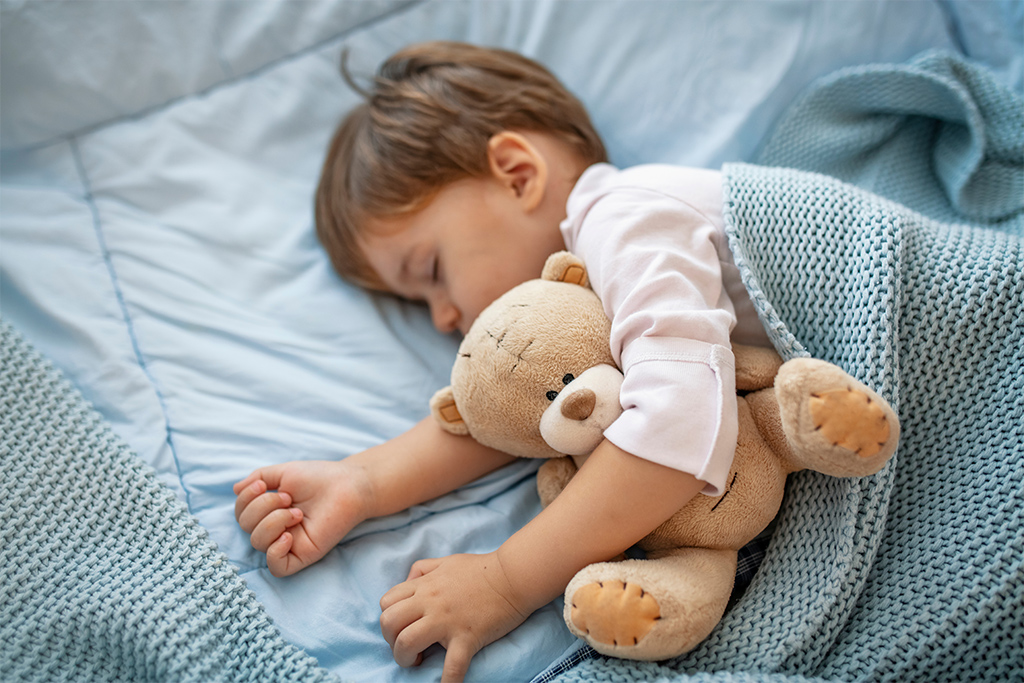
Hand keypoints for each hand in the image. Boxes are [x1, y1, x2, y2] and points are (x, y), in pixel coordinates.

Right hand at [233, 459, 371, 575]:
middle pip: (245, 527)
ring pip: (258, 543)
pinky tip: (289, 535)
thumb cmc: (318, 478)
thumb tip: (235, 489)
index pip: (240, 513)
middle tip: (288, 498)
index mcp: (268, 511)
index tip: (263, 485)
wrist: (347, 485)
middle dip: (262, 507)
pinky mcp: (302, 556)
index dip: (245, 499)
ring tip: (297, 512)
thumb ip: (257, 478)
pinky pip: (276, 567)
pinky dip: (275, 551)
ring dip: (273, 521)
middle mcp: (275, 528)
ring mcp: (288, 543)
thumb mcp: (282, 473)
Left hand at [379, 551, 530, 682]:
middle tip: (407, 647)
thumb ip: (423, 569)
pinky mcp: (467, 637)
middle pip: (389, 623)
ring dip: (405, 658)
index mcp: (425, 586)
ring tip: (418, 661)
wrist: (513, 575)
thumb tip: (409, 583)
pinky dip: (447, 682)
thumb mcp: (446, 561)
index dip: (388, 619)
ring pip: (407, 643)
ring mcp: (447, 620)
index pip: (387, 602)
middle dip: (390, 640)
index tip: (401, 628)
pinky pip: (452, 666)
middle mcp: (430, 602)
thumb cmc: (481, 569)